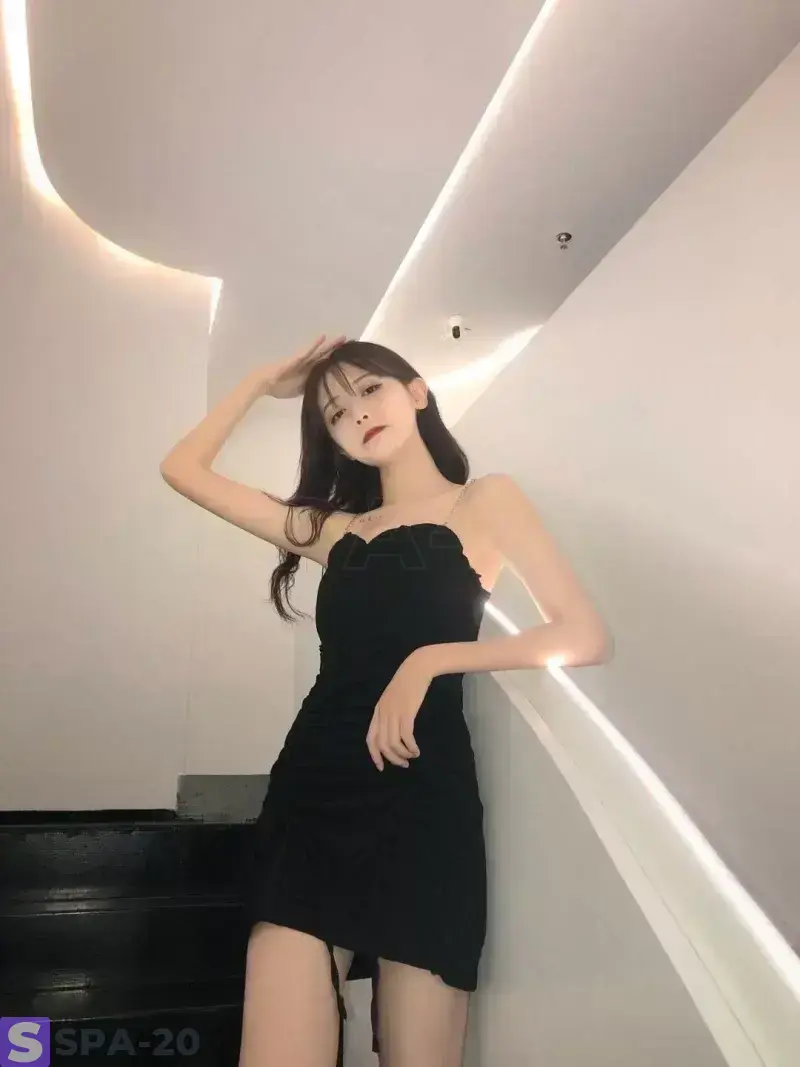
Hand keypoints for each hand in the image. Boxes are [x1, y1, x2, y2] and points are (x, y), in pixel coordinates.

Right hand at [257, 334, 347, 398]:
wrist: (264, 383)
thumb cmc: (279, 386)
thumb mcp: (300, 390)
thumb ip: (311, 388)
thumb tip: (324, 392)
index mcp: (309, 372)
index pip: (325, 364)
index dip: (336, 359)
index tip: (349, 356)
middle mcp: (307, 364)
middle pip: (325, 355)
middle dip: (336, 349)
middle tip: (349, 341)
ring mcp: (301, 361)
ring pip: (318, 351)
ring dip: (329, 344)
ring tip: (342, 338)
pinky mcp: (294, 359)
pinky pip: (305, 352)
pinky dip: (314, 345)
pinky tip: (322, 338)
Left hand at [366, 655, 432, 770]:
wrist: (417, 668)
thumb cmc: (407, 683)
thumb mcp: (393, 699)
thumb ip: (389, 713)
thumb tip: (392, 732)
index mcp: (378, 712)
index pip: (371, 739)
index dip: (374, 755)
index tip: (381, 767)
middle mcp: (383, 714)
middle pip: (382, 745)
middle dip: (393, 758)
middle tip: (404, 764)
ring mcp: (394, 713)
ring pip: (393, 743)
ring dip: (403, 754)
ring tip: (413, 756)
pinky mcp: (407, 712)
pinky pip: (406, 736)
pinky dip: (411, 747)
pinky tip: (416, 750)